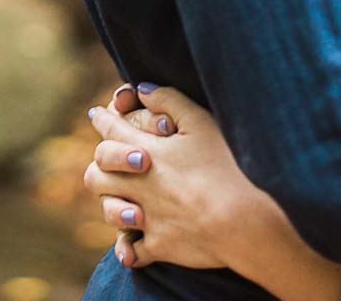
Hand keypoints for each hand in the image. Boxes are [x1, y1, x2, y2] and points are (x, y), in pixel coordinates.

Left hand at [83, 85, 340, 300]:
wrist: (244, 221)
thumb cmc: (228, 167)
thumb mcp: (202, 123)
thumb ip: (169, 100)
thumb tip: (142, 88)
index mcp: (147, 152)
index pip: (110, 131)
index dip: (101, 119)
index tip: (96, 114)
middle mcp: (140, 185)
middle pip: (97, 174)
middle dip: (99, 166)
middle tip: (105, 163)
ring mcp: (148, 218)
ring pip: (109, 213)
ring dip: (112, 206)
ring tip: (124, 203)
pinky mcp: (160, 246)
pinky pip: (133, 252)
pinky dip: (129, 249)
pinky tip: (131, 247)